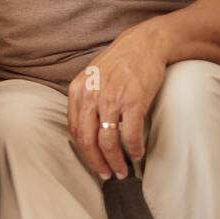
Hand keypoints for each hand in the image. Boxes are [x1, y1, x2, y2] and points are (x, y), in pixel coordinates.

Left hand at [66, 28, 166, 180]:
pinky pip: (130, 134)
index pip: (75, 130)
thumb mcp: (92, 78)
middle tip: (106, 175)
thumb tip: (86, 129)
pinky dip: (133, 149)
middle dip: (97, 162)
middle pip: (88, 140)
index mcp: (77, 91)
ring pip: (107, 141)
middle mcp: (90, 96)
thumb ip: (86, 100)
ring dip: (115, 161)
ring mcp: (111, 99)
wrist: (144, 44)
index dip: (84, 152)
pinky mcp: (133, 101)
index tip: (93, 163)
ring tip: (122, 171)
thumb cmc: (119, 63)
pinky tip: (137, 154)